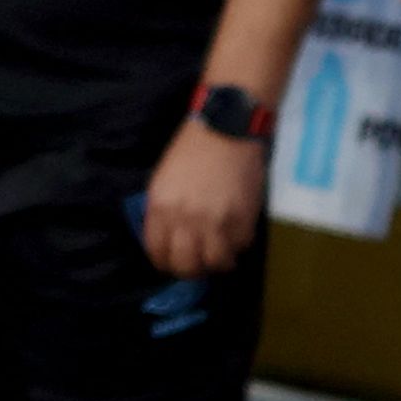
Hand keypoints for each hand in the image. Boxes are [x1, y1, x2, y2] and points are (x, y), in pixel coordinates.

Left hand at [142, 116, 265, 277]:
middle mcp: (186, 220)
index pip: (157, 253)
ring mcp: (217, 222)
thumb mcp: (162, 182)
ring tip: (218, 253)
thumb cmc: (190, 152)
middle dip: (190, 270)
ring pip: (216, 264)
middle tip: (196, 264)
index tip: (171, 262)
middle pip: (186, 266)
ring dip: (216, 262)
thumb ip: (161, 212)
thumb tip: (166, 241)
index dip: (164, 262)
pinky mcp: (243, 220)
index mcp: (161, 208)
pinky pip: (239, 247)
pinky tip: (233, 234)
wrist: (225, 131)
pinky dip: (237, 245)